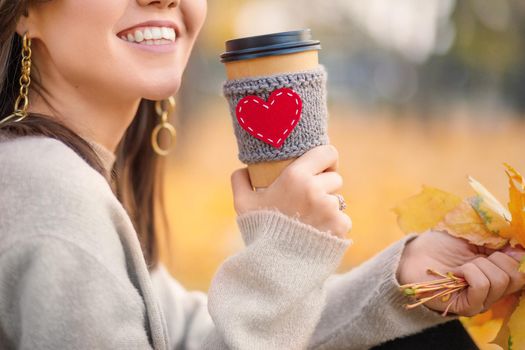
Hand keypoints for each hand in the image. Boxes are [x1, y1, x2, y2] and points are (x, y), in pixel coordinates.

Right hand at [230, 145, 351, 237]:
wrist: (275, 268)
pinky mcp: (341, 227)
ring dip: (328, 206)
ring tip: (310, 220)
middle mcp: (316, 190)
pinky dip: (334, 226)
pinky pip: (343, 219)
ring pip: (339, 200)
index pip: (327, 153)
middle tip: (308, 199)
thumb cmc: (259, 232)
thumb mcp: (242, 204)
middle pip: (335, 178)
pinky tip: (317, 233)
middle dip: (325, 185)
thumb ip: (241, 181)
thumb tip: (244, 169)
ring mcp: (331, 209)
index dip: (325, 160)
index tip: (319, 169)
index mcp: (296, 177)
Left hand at [398, 230, 524, 315]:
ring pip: (500, 281)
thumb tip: (520, 250)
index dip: (514, 255)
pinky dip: (469, 273)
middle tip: (474, 257)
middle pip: (516, 277)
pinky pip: (482, 287)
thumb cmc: (439, 244)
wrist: (412, 256)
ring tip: (460, 266)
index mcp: (498, 273)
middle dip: (496, 258)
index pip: (522, 272)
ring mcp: (482, 301)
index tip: (498, 246)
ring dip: (478, 265)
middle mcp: (494, 291)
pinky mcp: (467, 307)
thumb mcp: (473, 237)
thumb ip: (497, 242)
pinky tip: (456, 273)